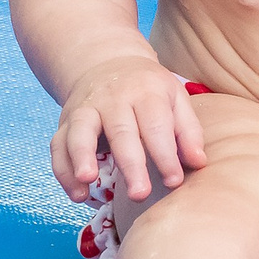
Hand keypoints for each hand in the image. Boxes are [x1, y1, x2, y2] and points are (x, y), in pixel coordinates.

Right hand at [52, 56, 205, 202]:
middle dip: (130, 164)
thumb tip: (199, 163)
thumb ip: (188, 130)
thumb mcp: (175, 98)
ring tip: (88, 180)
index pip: (156, 125)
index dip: (165, 155)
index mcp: (145, 92)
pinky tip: (77, 193)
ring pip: (79, 133)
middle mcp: (112, 99)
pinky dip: (64, 171)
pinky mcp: (64, 122)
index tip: (174, 182)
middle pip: (121, 132)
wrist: (106, 63)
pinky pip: (58, 146)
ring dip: (81, 157)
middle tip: (140, 195)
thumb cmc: (148, 89)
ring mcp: (84, 109)